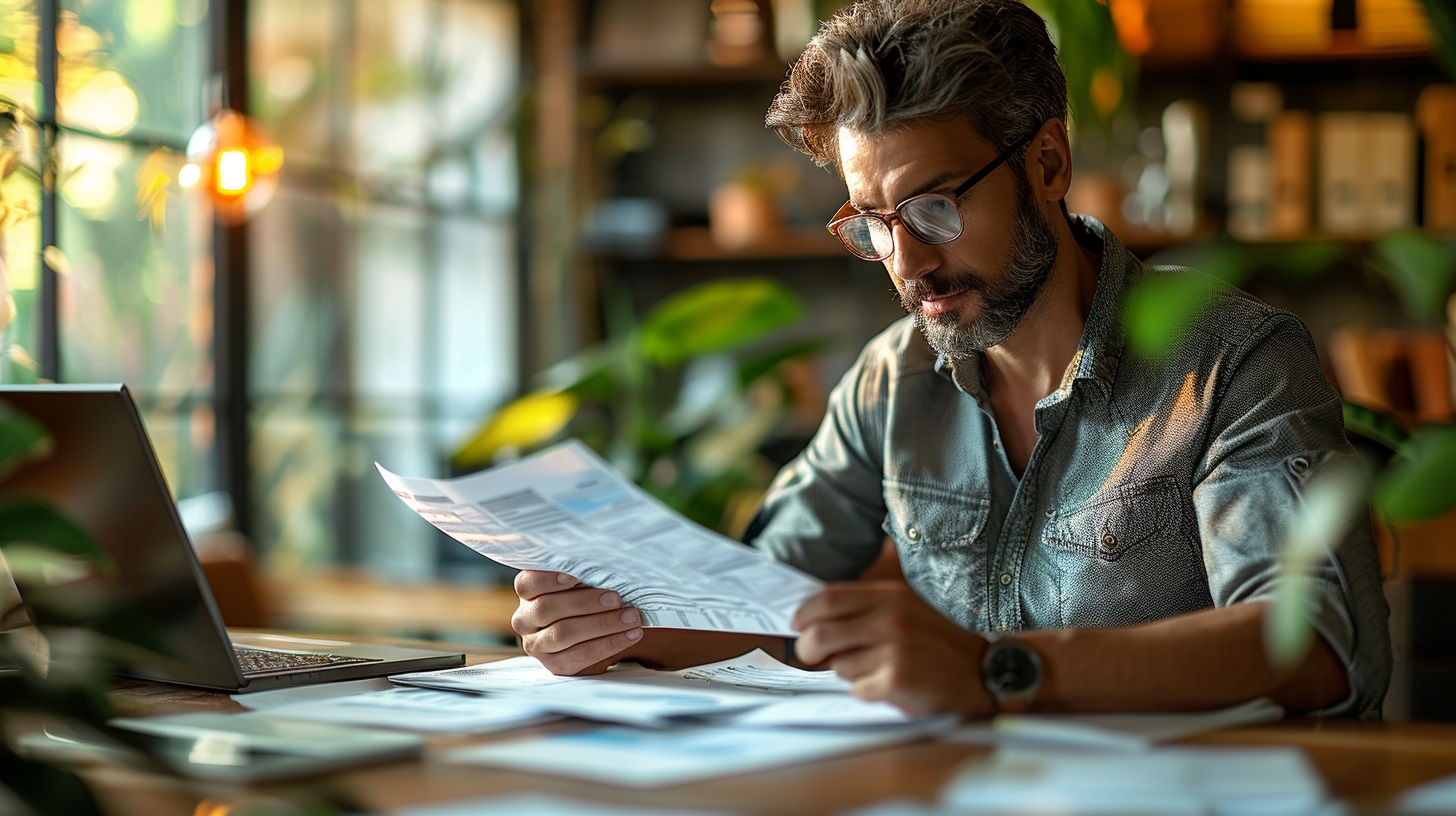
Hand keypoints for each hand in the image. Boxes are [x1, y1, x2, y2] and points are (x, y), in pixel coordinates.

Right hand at [510, 570, 643, 674]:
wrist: (596, 634)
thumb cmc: (588, 597)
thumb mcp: (582, 582)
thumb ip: (584, 574)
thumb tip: (608, 563)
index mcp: (528, 592)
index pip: (528, 583)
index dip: (549, 579)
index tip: (577, 576)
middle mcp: (525, 619)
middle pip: (547, 608)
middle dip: (585, 602)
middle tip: (617, 598)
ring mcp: (536, 644)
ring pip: (564, 633)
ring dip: (602, 624)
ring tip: (631, 617)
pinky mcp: (554, 664)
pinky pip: (581, 655)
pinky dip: (610, 644)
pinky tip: (631, 634)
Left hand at [792, 581, 994, 717]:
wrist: (984, 672)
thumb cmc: (939, 642)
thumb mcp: (908, 609)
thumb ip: (868, 609)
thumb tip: (816, 619)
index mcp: (890, 596)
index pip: (828, 598)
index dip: (805, 613)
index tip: (797, 624)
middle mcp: (890, 618)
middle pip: (821, 632)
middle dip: (808, 649)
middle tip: (812, 657)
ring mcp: (894, 649)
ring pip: (838, 665)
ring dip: (848, 672)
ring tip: (876, 671)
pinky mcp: (897, 679)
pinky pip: (857, 689)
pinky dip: (867, 691)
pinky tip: (889, 687)